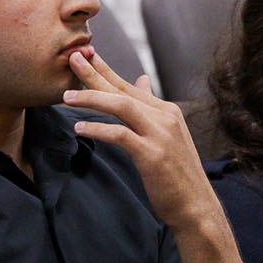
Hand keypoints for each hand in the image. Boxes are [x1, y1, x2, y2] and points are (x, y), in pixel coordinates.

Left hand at [63, 49, 217, 231]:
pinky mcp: (153, 155)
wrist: (196, 206)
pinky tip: (80, 128)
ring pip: (121, 106)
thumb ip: (151, 108)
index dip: (106, 70)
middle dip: (95, 74)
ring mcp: (160, 135)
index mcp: (166, 111)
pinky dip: (99, 129)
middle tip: (72, 59)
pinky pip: (121, 135)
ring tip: (67, 97)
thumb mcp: (166, 134)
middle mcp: (164, 117)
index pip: (130, 85)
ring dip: (92, 98)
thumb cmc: (177, 174)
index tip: (85, 56)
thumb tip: (142, 79)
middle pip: (123, 90)